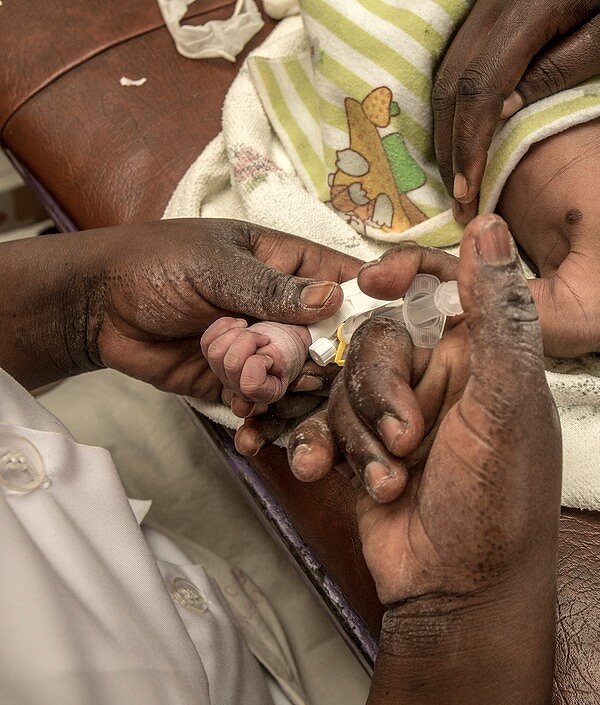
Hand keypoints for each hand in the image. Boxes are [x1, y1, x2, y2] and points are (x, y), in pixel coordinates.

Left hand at [85, 219, 361, 399]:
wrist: (94, 308)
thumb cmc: (154, 265)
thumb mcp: (215, 268)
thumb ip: (272, 288)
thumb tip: (332, 299)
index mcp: (292, 265)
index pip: (349, 282)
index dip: (370, 306)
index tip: (376, 333)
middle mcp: (289, 310)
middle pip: (334, 344)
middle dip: (321, 365)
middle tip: (297, 373)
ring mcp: (268, 349)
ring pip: (304, 380)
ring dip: (282, 389)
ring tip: (247, 386)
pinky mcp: (242, 381)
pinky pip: (268, 404)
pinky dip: (259, 413)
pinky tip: (243, 416)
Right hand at [287, 215, 561, 607]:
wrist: (457, 595)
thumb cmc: (497, 502)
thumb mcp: (505, 404)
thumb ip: (499, 315)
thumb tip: (490, 223)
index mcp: (488, 357)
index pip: (446, 285)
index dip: (408, 273)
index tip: (375, 280)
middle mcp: (445, 379)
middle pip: (381, 339)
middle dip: (380, 392)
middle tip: (407, 442)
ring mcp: (401, 415)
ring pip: (346, 385)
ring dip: (359, 437)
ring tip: (390, 485)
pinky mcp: (364, 451)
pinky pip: (323, 424)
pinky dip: (322, 450)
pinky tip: (320, 475)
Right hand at [434, 0, 599, 221]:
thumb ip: (560, 70)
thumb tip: (503, 113)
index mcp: (527, 11)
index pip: (481, 87)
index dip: (470, 144)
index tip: (469, 190)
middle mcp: (495, 4)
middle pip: (452, 82)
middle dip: (449, 145)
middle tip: (460, 199)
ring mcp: (489, 3)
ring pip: (449, 70)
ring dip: (447, 126)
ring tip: (459, 175)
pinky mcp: (493, 8)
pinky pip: (460, 58)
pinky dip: (456, 101)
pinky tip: (465, 134)